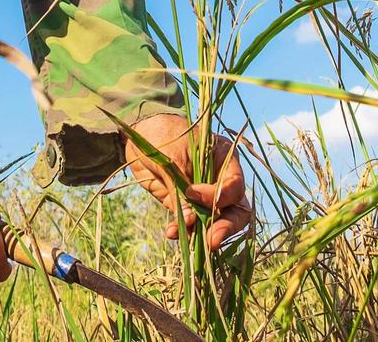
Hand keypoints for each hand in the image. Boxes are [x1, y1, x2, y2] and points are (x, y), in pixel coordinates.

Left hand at [125, 113, 251, 248]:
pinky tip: (171, 232)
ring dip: (203, 234)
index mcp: (225, 158)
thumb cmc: (162, 136)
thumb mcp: (172, 159)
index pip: (235, 185)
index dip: (219, 195)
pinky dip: (185, 231)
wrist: (141, 136)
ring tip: (186, 238)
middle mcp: (221, 179)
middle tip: (212, 241)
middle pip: (236, 209)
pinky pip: (194, 225)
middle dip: (226, 226)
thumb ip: (181, 189)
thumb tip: (191, 221)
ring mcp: (207, 196)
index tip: (192, 194)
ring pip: (217, 222)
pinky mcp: (190, 206)